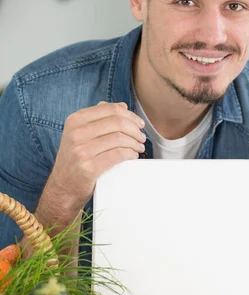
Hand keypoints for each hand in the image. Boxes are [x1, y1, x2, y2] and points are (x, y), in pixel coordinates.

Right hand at [40, 102, 145, 216]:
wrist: (62, 188)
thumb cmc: (74, 160)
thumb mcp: (78, 134)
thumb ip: (97, 118)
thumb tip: (122, 106)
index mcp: (75, 120)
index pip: (110, 109)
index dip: (130, 115)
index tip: (139, 123)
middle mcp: (76, 133)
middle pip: (117, 122)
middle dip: (135, 129)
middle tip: (141, 137)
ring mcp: (81, 151)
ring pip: (120, 138)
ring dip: (135, 143)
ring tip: (139, 147)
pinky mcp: (89, 167)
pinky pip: (118, 155)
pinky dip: (130, 154)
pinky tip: (133, 156)